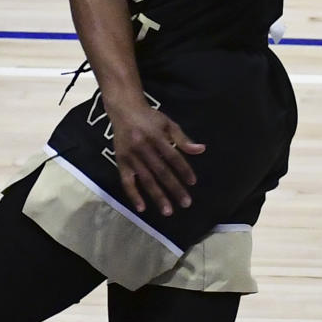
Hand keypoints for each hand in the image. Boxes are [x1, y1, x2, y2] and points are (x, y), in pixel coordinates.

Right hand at [109, 100, 205, 218]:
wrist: (124, 111)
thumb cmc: (150, 118)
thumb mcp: (168, 123)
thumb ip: (183, 138)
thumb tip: (201, 150)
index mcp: (157, 137)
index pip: (173, 157)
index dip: (183, 169)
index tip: (192, 183)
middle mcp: (144, 148)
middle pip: (161, 171)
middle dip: (174, 188)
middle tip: (185, 203)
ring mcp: (131, 157)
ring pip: (146, 180)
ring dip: (157, 196)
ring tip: (168, 211)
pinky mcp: (121, 163)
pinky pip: (127, 182)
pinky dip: (133, 195)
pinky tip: (142, 207)